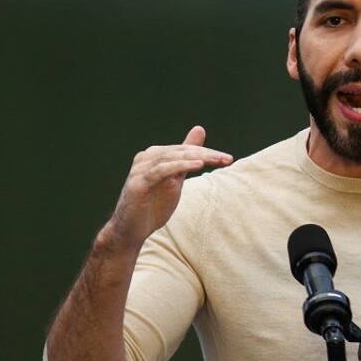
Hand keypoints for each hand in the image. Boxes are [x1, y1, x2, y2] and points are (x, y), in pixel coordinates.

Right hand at [102, 125, 232, 251]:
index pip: (185, 149)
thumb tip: (199, 129)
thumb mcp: (175, 178)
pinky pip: (161, 170)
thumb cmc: (153, 205)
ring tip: (217, 160)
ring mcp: (140, 169)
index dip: (208, 152)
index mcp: (154, 155)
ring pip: (172, 158)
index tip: (228, 159)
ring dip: (197, 158)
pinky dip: (180, 166)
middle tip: (227, 158)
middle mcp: (145, 158)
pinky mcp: (137, 183)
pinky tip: (198, 165)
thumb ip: (187, 157)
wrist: (131, 231)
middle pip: (181, 151)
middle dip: (206, 154)